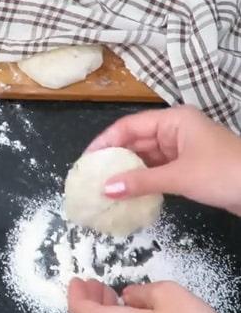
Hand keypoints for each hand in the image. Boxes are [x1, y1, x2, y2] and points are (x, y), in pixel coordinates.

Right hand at [85, 105, 240, 215]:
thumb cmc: (225, 173)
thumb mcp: (179, 177)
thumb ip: (140, 182)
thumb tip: (105, 189)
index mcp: (173, 120)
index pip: (128, 126)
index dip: (104, 142)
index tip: (86, 161)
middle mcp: (175, 130)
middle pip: (135, 141)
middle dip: (114, 159)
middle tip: (91, 177)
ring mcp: (182, 149)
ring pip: (145, 157)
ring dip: (127, 171)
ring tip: (104, 186)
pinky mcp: (188, 168)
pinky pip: (157, 170)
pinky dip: (142, 180)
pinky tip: (127, 192)